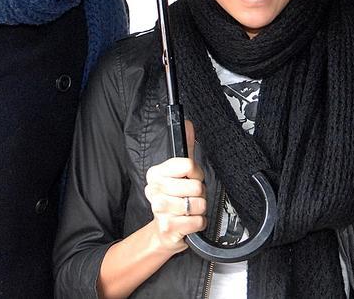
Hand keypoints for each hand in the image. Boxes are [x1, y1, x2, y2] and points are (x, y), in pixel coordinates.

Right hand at [143, 120, 206, 252]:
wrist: (164, 230)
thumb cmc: (175, 199)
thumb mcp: (180, 173)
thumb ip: (186, 148)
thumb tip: (188, 123)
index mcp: (156, 174)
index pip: (187, 165)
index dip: (195, 173)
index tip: (191, 177)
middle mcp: (154, 190)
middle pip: (195, 186)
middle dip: (200, 193)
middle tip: (191, 196)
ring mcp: (159, 209)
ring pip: (197, 204)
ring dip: (199, 209)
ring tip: (189, 209)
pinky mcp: (167, 227)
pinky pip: (197, 221)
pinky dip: (198, 223)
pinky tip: (189, 221)